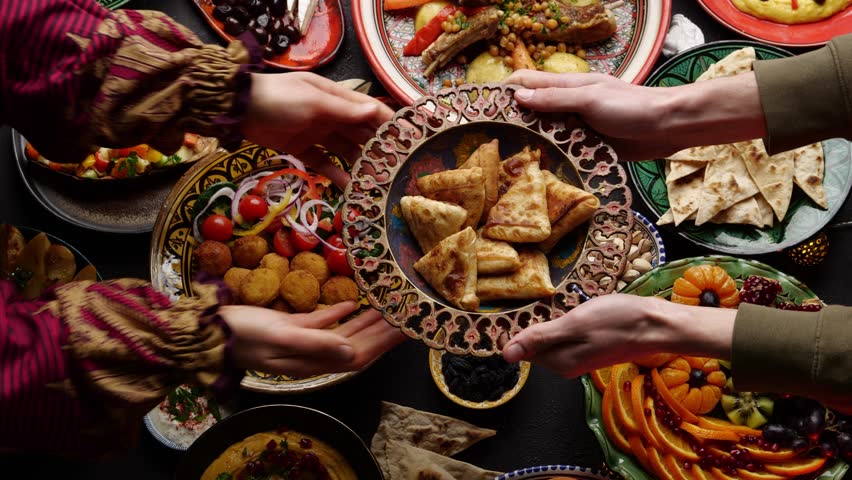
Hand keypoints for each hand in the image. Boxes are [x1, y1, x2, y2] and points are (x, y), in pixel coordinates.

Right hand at [219, 301, 406, 377]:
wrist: (209, 334)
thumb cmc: (243, 335)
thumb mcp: (281, 337)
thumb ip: (316, 341)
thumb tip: (351, 350)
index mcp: (314, 360)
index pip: (360, 353)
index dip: (385, 342)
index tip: (408, 327)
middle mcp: (313, 354)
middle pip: (358, 342)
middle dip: (384, 330)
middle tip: (409, 313)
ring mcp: (303, 340)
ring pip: (344, 331)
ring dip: (367, 320)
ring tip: (390, 307)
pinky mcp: (291, 327)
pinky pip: (324, 321)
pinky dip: (340, 313)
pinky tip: (352, 302)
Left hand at [241, 72, 395, 186]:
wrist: (237, 109)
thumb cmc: (279, 99)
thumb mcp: (314, 102)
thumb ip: (345, 111)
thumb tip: (376, 113)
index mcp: (336, 97)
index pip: (370, 111)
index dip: (390, 123)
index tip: (411, 138)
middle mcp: (330, 115)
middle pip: (361, 133)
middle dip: (379, 150)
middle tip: (398, 169)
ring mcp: (316, 132)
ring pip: (345, 150)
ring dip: (360, 165)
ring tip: (377, 183)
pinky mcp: (301, 149)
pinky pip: (324, 163)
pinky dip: (336, 174)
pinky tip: (350, 188)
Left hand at [501, 294, 734, 377]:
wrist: (658, 324)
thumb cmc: (618, 321)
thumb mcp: (574, 324)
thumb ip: (539, 339)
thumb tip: (505, 355)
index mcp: (558, 362)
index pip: (523, 347)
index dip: (516, 327)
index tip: (512, 309)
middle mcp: (567, 365)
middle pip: (537, 343)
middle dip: (534, 324)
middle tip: (540, 300)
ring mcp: (581, 357)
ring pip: (553, 338)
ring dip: (551, 320)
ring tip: (558, 302)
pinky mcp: (593, 348)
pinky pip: (569, 335)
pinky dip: (567, 322)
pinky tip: (577, 309)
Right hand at [506, 70, 765, 161]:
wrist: (668, 127)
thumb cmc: (632, 107)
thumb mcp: (589, 99)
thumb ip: (555, 98)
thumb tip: (517, 96)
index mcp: (568, 86)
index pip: (526, 82)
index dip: (503, 91)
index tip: (479, 106)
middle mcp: (569, 105)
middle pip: (532, 110)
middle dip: (510, 121)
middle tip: (485, 141)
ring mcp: (578, 127)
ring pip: (545, 134)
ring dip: (529, 143)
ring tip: (504, 161)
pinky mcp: (588, 147)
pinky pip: (563, 152)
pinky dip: (549, 159)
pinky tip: (535, 172)